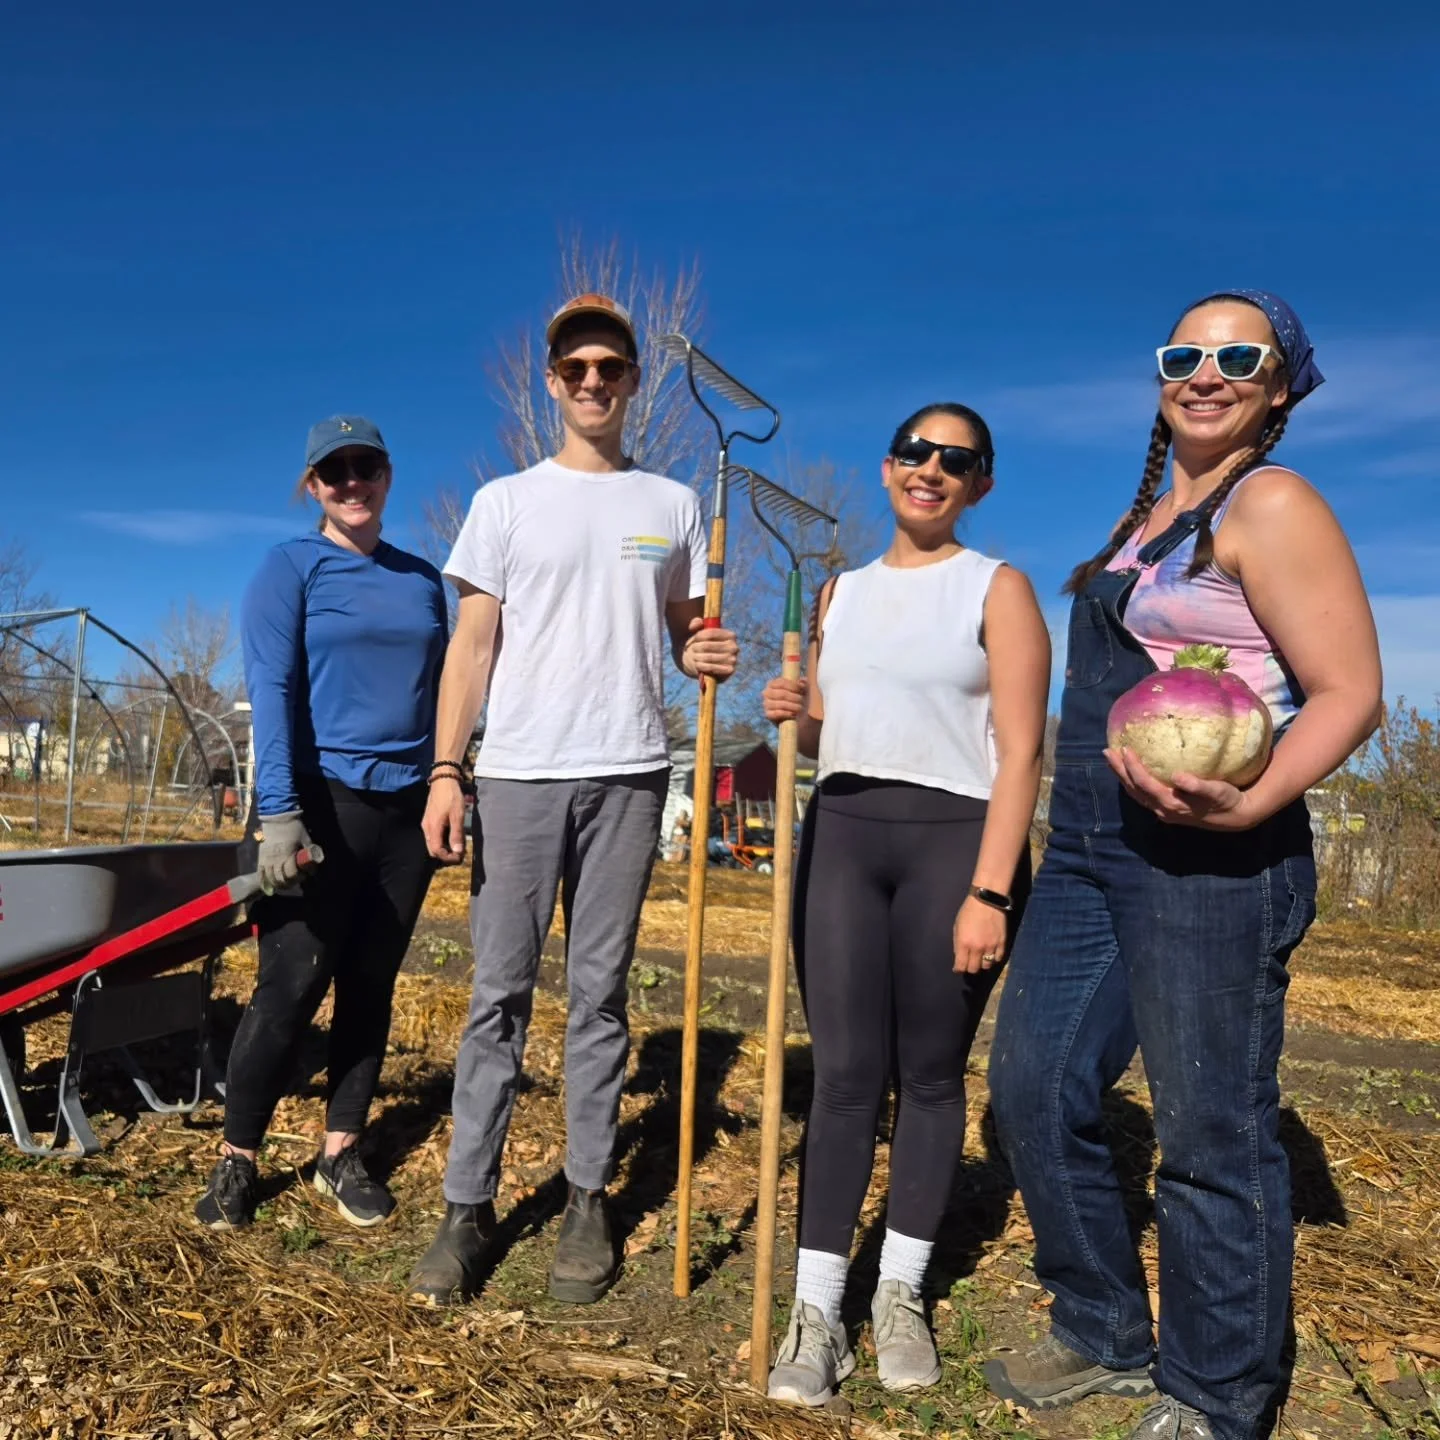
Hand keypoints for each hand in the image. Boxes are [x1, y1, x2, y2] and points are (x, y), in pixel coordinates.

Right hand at [257, 811, 311, 895]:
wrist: (277, 818)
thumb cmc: (293, 827)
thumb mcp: (305, 838)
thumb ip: (309, 850)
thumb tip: (315, 861)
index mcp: (287, 853)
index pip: (291, 872)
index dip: (298, 877)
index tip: (303, 876)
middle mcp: (275, 858)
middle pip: (280, 878)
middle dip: (288, 883)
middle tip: (294, 883)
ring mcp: (266, 858)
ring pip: (270, 877)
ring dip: (277, 884)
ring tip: (284, 885)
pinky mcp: (261, 856)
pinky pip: (260, 872)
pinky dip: (263, 881)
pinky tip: (268, 885)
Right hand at [423, 777, 467, 862]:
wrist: (443, 780)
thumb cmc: (451, 797)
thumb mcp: (458, 816)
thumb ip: (456, 834)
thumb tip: (457, 852)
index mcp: (433, 828)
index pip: (436, 851)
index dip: (448, 858)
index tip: (460, 857)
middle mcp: (426, 828)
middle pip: (433, 850)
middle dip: (446, 855)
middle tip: (460, 854)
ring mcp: (426, 824)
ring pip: (432, 843)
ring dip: (444, 848)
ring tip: (458, 846)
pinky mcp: (429, 820)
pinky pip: (433, 836)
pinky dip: (442, 841)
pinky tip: (452, 837)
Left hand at [683, 617, 738, 680]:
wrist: (710, 663)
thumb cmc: (706, 644)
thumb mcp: (701, 631)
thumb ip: (696, 623)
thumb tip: (692, 626)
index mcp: (731, 635)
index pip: (711, 633)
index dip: (699, 635)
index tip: (694, 638)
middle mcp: (734, 647)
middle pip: (707, 645)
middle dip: (696, 647)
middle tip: (692, 649)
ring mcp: (733, 660)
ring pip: (708, 657)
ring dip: (697, 657)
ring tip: (693, 656)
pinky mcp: (729, 670)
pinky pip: (712, 668)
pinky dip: (702, 666)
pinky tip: (697, 664)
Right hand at [762, 676, 806, 723]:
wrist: (794, 715)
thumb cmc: (797, 699)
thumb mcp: (801, 689)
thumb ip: (803, 683)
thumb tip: (803, 681)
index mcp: (772, 683)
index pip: (782, 683)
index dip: (793, 686)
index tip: (802, 689)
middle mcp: (767, 692)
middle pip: (782, 694)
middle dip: (795, 697)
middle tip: (802, 700)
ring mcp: (766, 704)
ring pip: (781, 704)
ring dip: (793, 706)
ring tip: (800, 708)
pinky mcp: (768, 714)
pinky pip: (777, 713)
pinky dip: (787, 713)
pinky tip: (793, 714)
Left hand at [954, 895, 1007, 974]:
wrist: (987, 900)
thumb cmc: (968, 911)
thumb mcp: (957, 926)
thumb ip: (958, 943)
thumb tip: (959, 956)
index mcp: (964, 943)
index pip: (961, 966)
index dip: (958, 969)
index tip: (958, 968)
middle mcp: (977, 948)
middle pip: (974, 969)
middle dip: (970, 968)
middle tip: (969, 963)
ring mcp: (991, 947)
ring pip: (987, 966)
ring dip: (982, 963)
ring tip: (980, 958)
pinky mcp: (1002, 943)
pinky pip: (998, 958)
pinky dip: (994, 958)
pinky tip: (990, 954)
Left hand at [1104, 746, 1261, 830]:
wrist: (1234, 817)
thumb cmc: (1225, 799)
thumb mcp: (1216, 791)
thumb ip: (1197, 786)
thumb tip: (1177, 776)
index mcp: (1171, 804)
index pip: (1144, 784)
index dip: (1133, 767)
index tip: (1125, 748)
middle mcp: (1162, 809)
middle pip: (1133, 789)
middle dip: (1119, 770)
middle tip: (1107, 751)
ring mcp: (1163, 810)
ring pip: (1135, 793)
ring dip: (1122, 776)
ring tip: (1112, 759)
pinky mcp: (1166, 809)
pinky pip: (1142, 795)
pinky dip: (1132, 782)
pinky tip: (1129, 771)